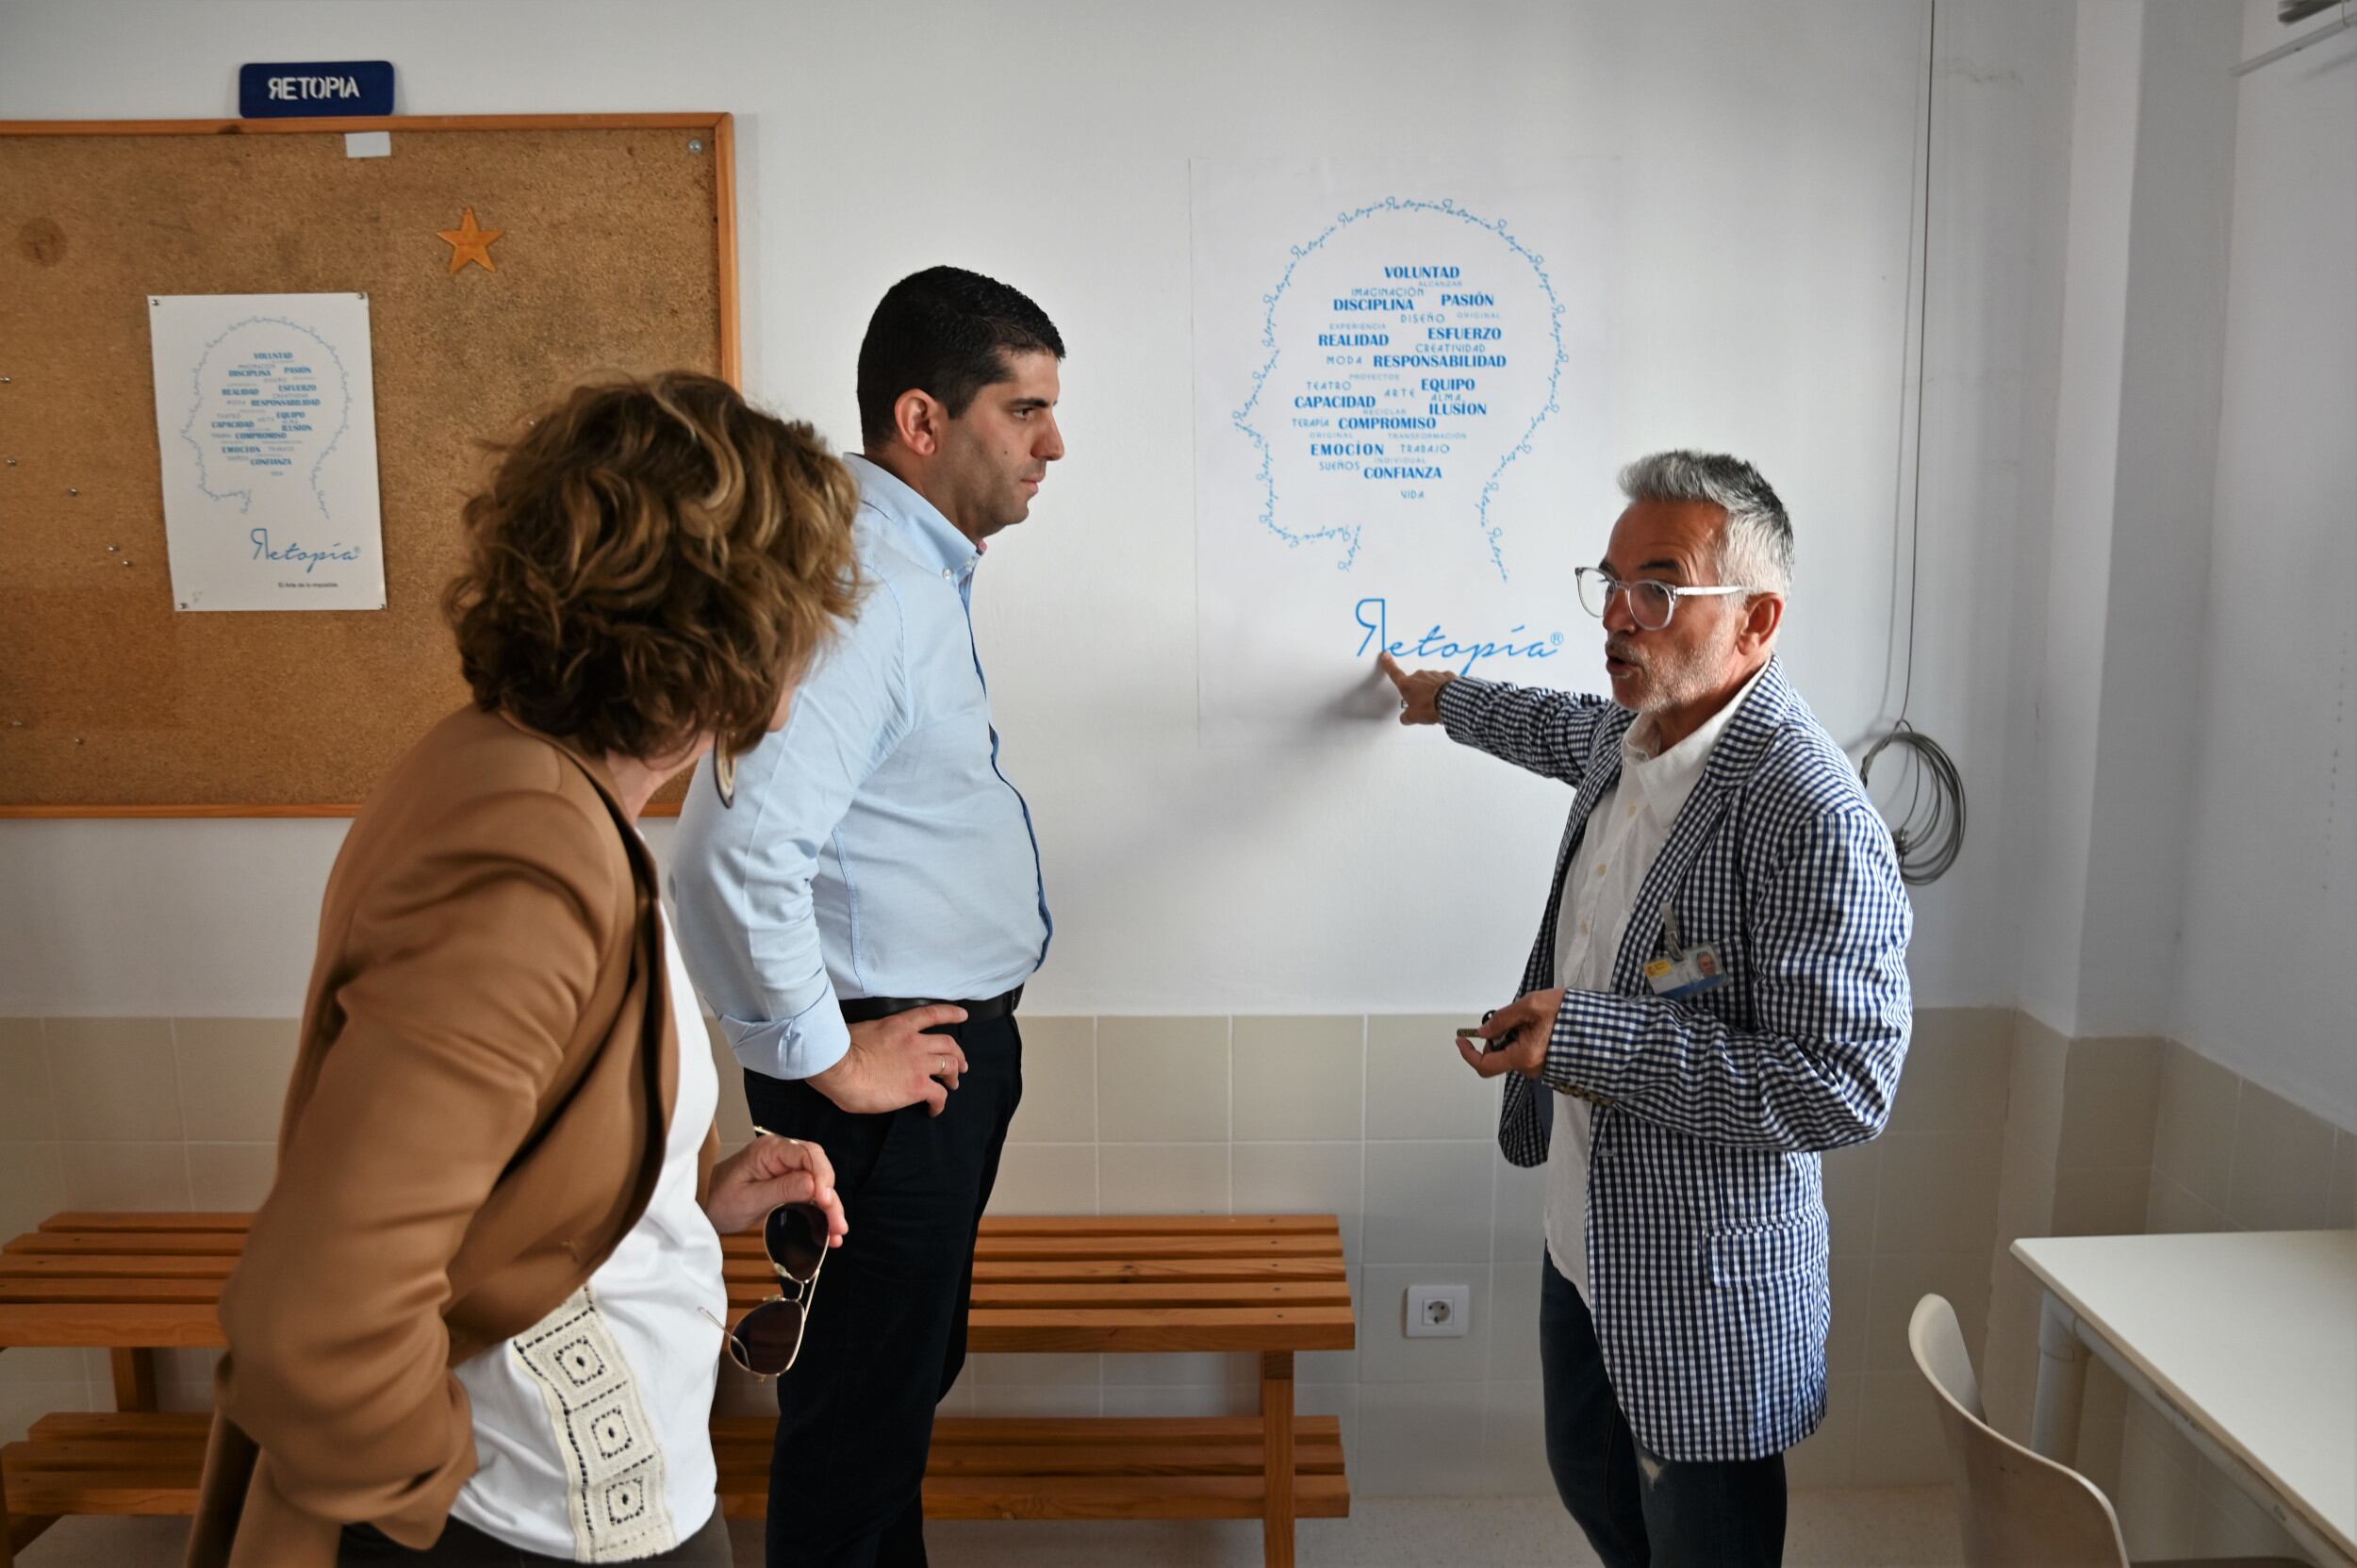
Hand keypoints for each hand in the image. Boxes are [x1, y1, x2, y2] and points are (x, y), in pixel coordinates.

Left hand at [703, 1131, 849, 1240]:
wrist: (703, 1206)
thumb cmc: (718, 1200)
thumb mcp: (749, 1199)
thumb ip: (782, 1189)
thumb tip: (814, 1184)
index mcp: (770, 1151)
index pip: (807, 1154)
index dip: (822, 1176)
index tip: (826, 1201)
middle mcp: (781, 1154)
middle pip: (818, 1167)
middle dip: (831, 1195)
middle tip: (837, 1223)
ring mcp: (785, 1167)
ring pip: (819, 1182)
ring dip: (830, 1206)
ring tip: (838, 1232)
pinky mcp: (787, 1182)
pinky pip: (810, 1192)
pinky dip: (821, 1210)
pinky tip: (829, 1228)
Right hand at [807, 1005, 969, 1115]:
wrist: (840, 1067)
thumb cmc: (841, 1049)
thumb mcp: (863, 1031)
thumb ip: (876, 1036)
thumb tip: (871, 1045)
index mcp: (900, 1025)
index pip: (932, 1014)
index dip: (951, 1014)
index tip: (963, 1015)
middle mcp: (915, 1042)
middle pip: (948, 1045)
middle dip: (958, 1055)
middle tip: (961, 1065)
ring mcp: (919, 1064)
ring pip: (950, 1067)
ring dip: (954, 1076)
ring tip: (953, 1085)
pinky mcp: (917, 1086)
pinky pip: (939, 1095)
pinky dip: (940, 1103)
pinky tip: (935, 1109)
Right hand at [1378, 652, 1453, 724]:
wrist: (1451, 702)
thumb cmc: (1430, 707)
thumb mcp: (1413, 717)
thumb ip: (1407, 716)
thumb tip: (1405, 718)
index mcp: (1407, 685)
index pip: (1394, 673)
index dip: (1389, 665)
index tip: (1385, 656)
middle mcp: (1419, 676)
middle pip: (1415, 683)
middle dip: (1418, 692)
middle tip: (1424, 706)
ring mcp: (1434, 674)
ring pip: (1430, 682)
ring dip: (1432, 691)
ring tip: (1437, 705)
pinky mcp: (1447, 676)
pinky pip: (1443, 682)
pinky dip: (1444, 689)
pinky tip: (1446, 698)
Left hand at [1455, 988, 1564, 1079]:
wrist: (1602, 1027)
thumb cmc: (1573, 1015)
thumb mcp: (1532, 1005)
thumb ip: (1504, 1018)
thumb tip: (1485, 1030)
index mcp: (1524, 1056)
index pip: (1485, 1064)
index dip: (1468, 1053)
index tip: (1462, 1040)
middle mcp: (1531, 1067)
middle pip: (1499, 1054)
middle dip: (1498, 1034)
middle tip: (1512, 1015)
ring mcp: (1540, 1067)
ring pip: (1513, 1051)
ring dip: (1514, 1034)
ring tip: (1533, 1017)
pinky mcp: (1548, 1063)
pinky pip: (1526, 1051)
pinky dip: (1525, 1037)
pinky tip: (1540, 1024)